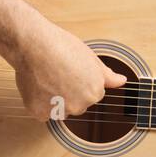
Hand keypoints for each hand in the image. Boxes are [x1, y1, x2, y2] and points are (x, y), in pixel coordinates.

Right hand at [5, 20, 126, 120]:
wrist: (34, 44)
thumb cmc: (61, 46)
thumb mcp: (91, 58)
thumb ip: (107, 75)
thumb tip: (121, 81)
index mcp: (94, 93)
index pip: (90, 94)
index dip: (81, 81)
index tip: (72, 70)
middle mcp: (79, 105)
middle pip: (75, 104)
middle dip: (68, 93)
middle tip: (58, 73)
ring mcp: (58, 110)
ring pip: (58, 109)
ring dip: (54, 100)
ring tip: (47, 77)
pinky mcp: (38, 112)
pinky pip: (41, 112)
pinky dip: (38, 102)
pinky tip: (38, 85)